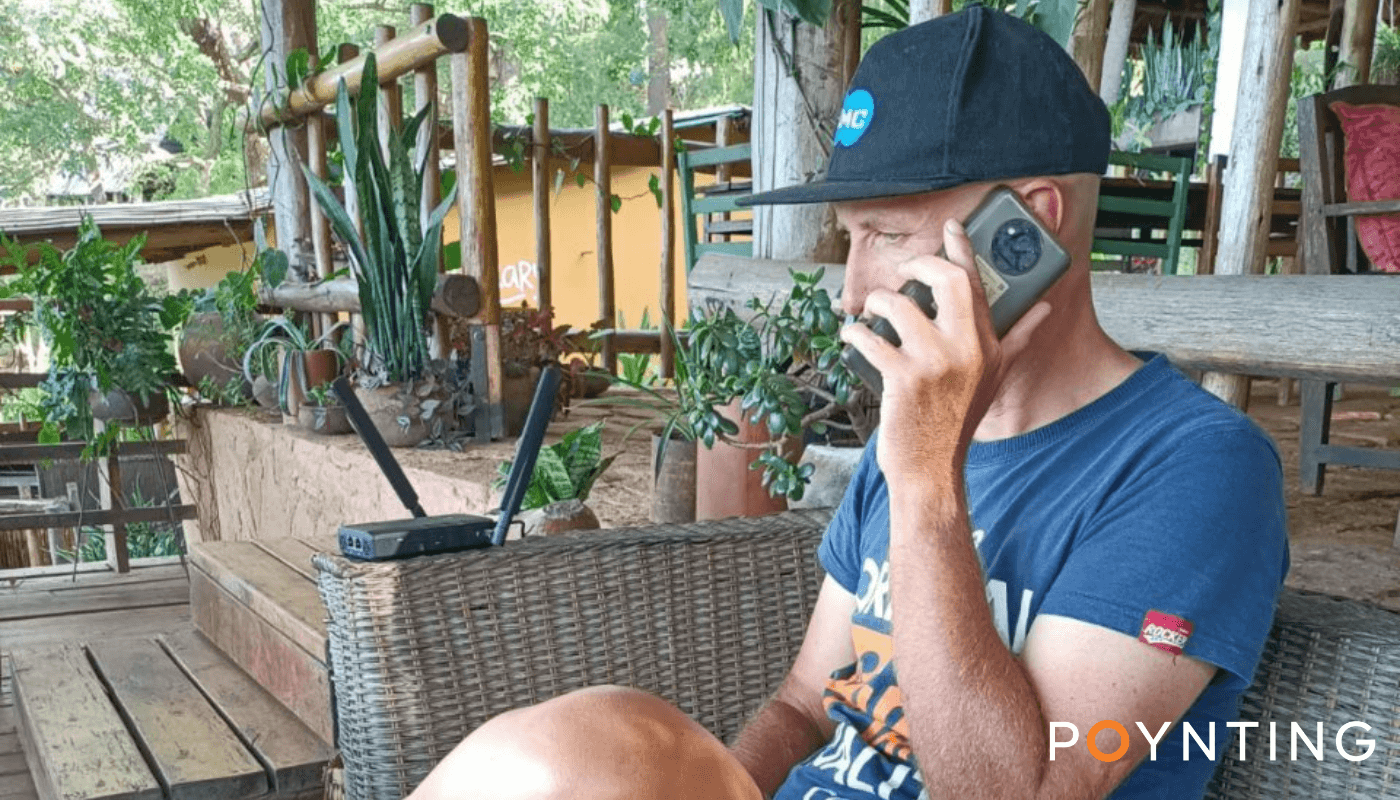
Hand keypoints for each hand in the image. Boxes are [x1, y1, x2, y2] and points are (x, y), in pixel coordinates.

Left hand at [840, 219, 1050, 481]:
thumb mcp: (996, 377)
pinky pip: (871, 339)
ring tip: (872, 311)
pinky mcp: (904, 378)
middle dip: (920, 265)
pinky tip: (852, 334)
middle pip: (947, 280)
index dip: (963, 250)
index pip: (978, 284)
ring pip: (899, 305)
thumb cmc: (958, 420)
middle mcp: (966, 348)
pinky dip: (855, 332)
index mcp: (987, 343)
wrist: (932, 468)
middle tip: (904, 271)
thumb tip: (1044, 309)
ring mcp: (935, 362)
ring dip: (877, 302)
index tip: (951, 228)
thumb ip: (1019, 339)